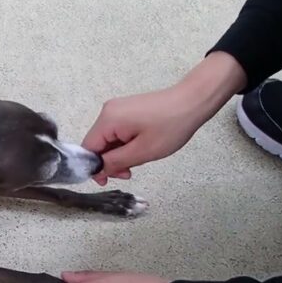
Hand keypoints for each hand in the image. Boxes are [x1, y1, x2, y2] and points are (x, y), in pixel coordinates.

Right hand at [82, 52, 246, 184]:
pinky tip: (138, 150)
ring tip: (136, 162)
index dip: (94, 167)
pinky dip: (123, 144)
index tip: (108, 180)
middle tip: (127, 174)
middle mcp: (107, 111)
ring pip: (107, 139)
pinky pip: (116, 132)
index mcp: (108, 120)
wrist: (193, 101)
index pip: (88, 148)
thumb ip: (114, 163)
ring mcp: (117, 109)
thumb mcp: (142, 151)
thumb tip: (96, 171)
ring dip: (117, 154)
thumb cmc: (170, 126)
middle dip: (108, 161)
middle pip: (97, 143)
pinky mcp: (126, 110)